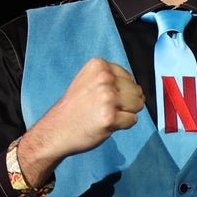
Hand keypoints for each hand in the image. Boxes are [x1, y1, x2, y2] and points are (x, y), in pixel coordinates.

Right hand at [18, 58, 145, 182]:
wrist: (55, 130)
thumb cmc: (75, 108)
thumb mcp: (89, 81)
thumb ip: (111, 79)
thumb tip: (140, 90)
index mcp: (99, 65)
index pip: (129, 78)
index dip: (120, 91)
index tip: (101, 98)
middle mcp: (104, 78)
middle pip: (137, 91)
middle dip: (126, 103)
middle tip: (103, 108)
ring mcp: (107, 97)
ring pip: (138, 105)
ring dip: (125, 113)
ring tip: (103, 115)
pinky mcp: (110, 117)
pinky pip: (132, 120)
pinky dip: (122, 125)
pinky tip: (104, 124)